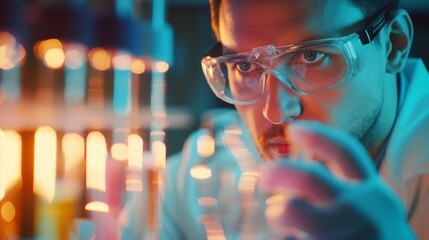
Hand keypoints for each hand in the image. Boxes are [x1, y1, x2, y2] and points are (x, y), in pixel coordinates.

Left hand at [258, 121, 415, 239]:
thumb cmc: (371, 236)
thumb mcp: (370, 209)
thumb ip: (342, 188)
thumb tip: (296, 163)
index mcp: (373, 194)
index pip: (345, 153)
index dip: (318, 135)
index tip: (293, 128)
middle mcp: (361, 211)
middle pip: (309, 178)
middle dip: (279, 170)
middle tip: (264, 174)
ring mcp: (343, 235)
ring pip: (291, 210)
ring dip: (277, 214)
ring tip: (280, 221)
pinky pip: (287, 239)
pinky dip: (284, 238)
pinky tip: (293, 239)